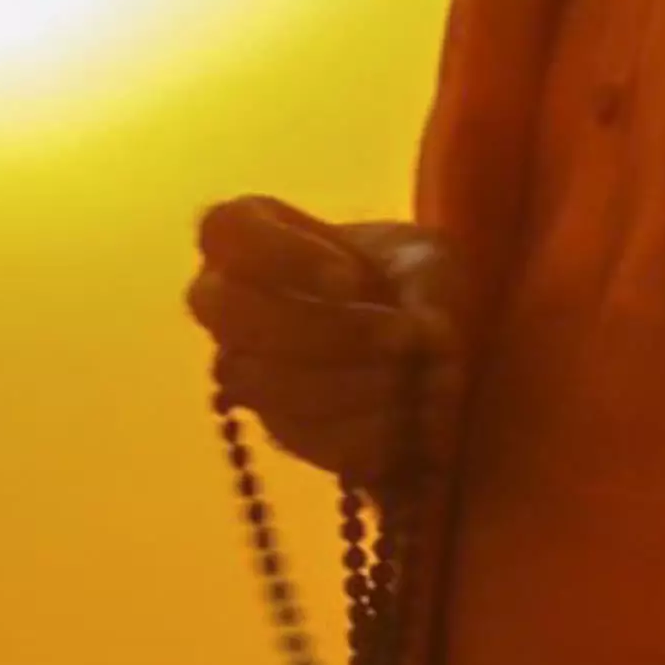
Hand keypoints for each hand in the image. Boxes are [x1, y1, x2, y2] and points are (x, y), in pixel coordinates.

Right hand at [188, 197, 462, 489]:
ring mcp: (245, 366)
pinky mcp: (279, 425)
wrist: (437, 349)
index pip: (231, 230)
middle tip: (398, 336)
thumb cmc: (415, 281)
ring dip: (354, 383)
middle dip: (322, 328)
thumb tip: (422, 328)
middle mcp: (230, 298)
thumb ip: (419, 287)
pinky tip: (414, 420)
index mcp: (255, 233)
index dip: (285, 256)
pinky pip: (303, 435)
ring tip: (422, 380)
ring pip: (263, 381)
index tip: (353, 279)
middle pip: (227, 309)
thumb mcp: (426, 261)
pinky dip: (366, 430)